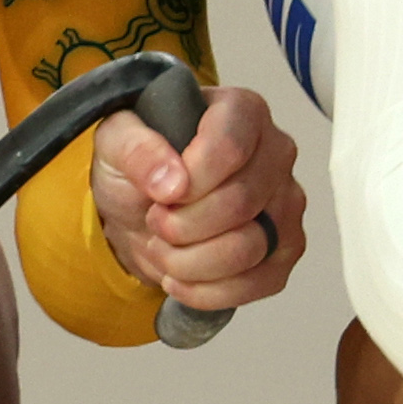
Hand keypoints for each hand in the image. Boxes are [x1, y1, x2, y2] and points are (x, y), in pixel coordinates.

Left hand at [87, 81, 306, 316]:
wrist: (142, 208)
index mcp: (242, 112)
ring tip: (163, 249)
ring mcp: (286, 204)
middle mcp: (276, 153)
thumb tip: (171, 181)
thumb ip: (136, 147)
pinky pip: (259, 282)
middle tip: (154, 221)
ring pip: (249, 248)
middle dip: (181, 225)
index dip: (191, 181)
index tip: (160, 194)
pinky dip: (209, 291)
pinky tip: (179, 279)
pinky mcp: (285, 249)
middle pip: (240, 203)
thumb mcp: (116, 141)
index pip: (231, 146)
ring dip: (190, 261)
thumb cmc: (140, 165)